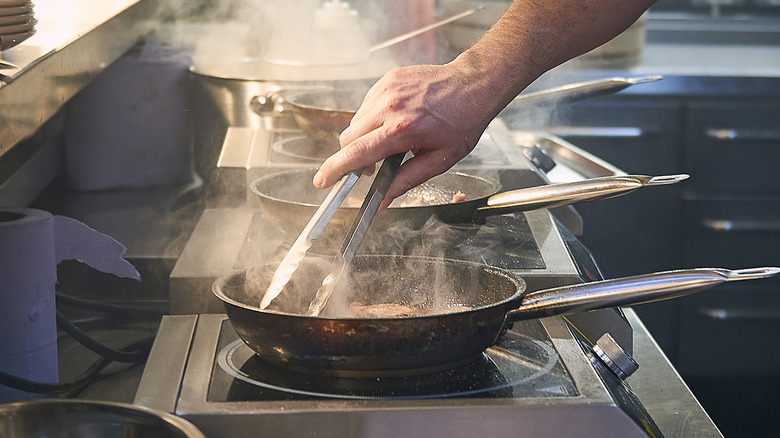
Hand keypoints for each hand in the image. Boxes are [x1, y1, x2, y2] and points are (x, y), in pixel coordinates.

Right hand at [312, 63, 497, 209]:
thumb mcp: (439, 160)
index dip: (335, 169)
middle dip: (352, 156)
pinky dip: (372, 118)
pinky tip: (394, 121)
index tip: (322, 180)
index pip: (356, 154)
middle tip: (371, 166)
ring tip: (389, 140)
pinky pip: (367, 105)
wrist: (473, 85)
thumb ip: (407, 181)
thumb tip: (383, 199)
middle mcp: (389, 108)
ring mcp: (387, 90)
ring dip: (363, 137)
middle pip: (348, 138)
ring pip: (355, 122)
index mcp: (402, 131)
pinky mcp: (387, 80)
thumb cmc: (462, 122)